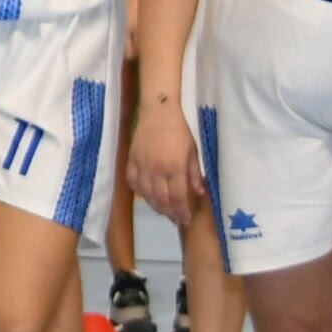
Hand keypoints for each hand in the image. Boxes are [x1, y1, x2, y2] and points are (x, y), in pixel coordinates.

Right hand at [131, 110, 201, 225]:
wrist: (158, 111)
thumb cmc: (180, 130)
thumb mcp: (193, 151)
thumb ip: (194, 173)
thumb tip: (199, 192)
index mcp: (175, 168)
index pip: (178, 197)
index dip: (182, 211)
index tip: (186, 220)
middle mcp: (158, 171)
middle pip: (162, 199)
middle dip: (170, 212)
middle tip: (175, 219)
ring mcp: (142, 166)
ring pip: (146, 194)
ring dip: (155, 205)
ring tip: (163, 210)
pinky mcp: (132, 160)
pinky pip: (132, 182)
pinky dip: (139, 192)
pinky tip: (146, 195)